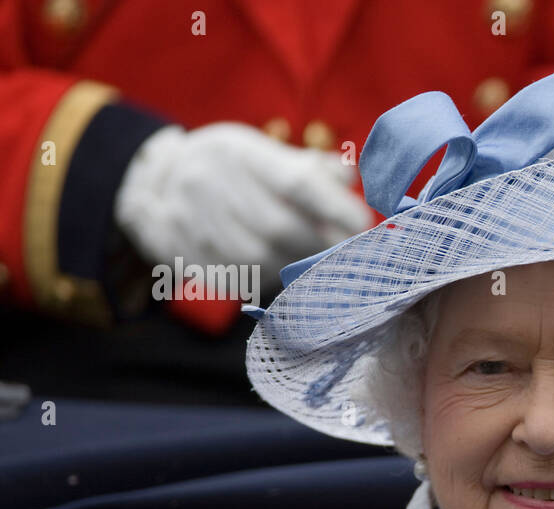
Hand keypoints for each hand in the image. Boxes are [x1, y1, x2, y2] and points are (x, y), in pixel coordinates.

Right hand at [114, 122, 373, 286]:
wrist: (153, 181)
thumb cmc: (229, 166)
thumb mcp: (262, 150)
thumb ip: (309, 166)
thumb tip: (350, 178)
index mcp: (238, 153)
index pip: (295, 182)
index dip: (333, 206)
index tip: (364, 224)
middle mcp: (209, 184)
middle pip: (281, 229)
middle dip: (321, 245)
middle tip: (347, 253)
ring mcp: (192, 223)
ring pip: (263, 259)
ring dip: (298, 265)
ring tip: (314, 259)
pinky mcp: (185, 255)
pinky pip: (241, 278)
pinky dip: (271, 277)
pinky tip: (281, 267)